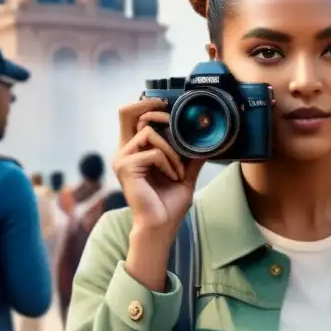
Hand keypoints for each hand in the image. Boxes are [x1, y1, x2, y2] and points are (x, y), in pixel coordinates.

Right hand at [113, 98, 204, 235]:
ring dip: (171, 149)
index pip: (132, 116)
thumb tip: (209, 138)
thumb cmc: (168, 204)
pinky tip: (174, 177)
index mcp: (134, 150)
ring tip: (179, 171)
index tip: (169, 105)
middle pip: (126, 112)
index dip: (147, 104)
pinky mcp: (125, 167)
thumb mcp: (185, 174)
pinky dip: (169, 163)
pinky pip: (153, 152)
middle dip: (150, 107)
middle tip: (171, 113)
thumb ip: (191, 156)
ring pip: (149, 132)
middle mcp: (124, 151)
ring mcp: (121, 158)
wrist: (160, 226)